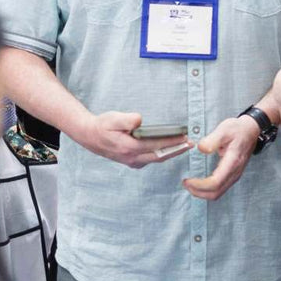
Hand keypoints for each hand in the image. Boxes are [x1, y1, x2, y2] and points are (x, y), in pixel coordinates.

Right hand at [76, 111, 192, 167]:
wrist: (89, 136)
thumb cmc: (102, 125)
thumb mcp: (112, 118)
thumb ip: (127, 120)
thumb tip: (139, 120)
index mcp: (129, 147)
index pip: (155, 145)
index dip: (171, 142)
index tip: (184, 137)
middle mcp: (132, 158)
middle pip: (159, 156)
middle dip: (176, 150)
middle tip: (191, 144)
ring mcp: (131, 161)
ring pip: (156, 159)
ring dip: (171, 153)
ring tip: (184, 146)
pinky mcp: (131, 161)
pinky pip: (150, 159)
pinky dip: (162, 154)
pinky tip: (169, 149)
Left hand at [183, 116, 260, 201]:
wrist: (251, 130)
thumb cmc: (238, 129)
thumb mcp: (224, 129)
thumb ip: (212, 139)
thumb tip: (201, 148)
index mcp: (232, 162)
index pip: (215, 182)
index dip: (199, 185)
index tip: (188, 179)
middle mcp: (234, 172)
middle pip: (216, 193)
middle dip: (198, 192)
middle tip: (186, 183)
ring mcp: (234, 175)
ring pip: (218, 193)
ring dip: (202, 192)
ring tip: (190, 184)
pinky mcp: (232, 175)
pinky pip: (220, 189)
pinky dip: (208, 190)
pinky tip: (200, 183)